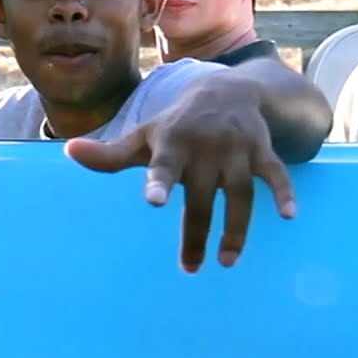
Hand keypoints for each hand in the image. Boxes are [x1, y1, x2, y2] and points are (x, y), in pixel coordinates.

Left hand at [65, 71, 294, 272]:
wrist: (227, 90)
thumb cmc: (177, 124)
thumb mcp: (144, 137)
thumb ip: (110, 154)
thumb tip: (69, 151)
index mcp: (172, 144)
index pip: (163, 165)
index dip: (159, 182)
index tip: (154, 202)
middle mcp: (205, 147)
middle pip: (202, 197)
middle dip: (196, 234)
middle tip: (190, 267)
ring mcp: (236, 150)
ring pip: (240, 195)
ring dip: (236, 230)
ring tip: (227, 260)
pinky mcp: (262, 152)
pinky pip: (276, 175)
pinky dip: (284, 193)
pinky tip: (288, 217)